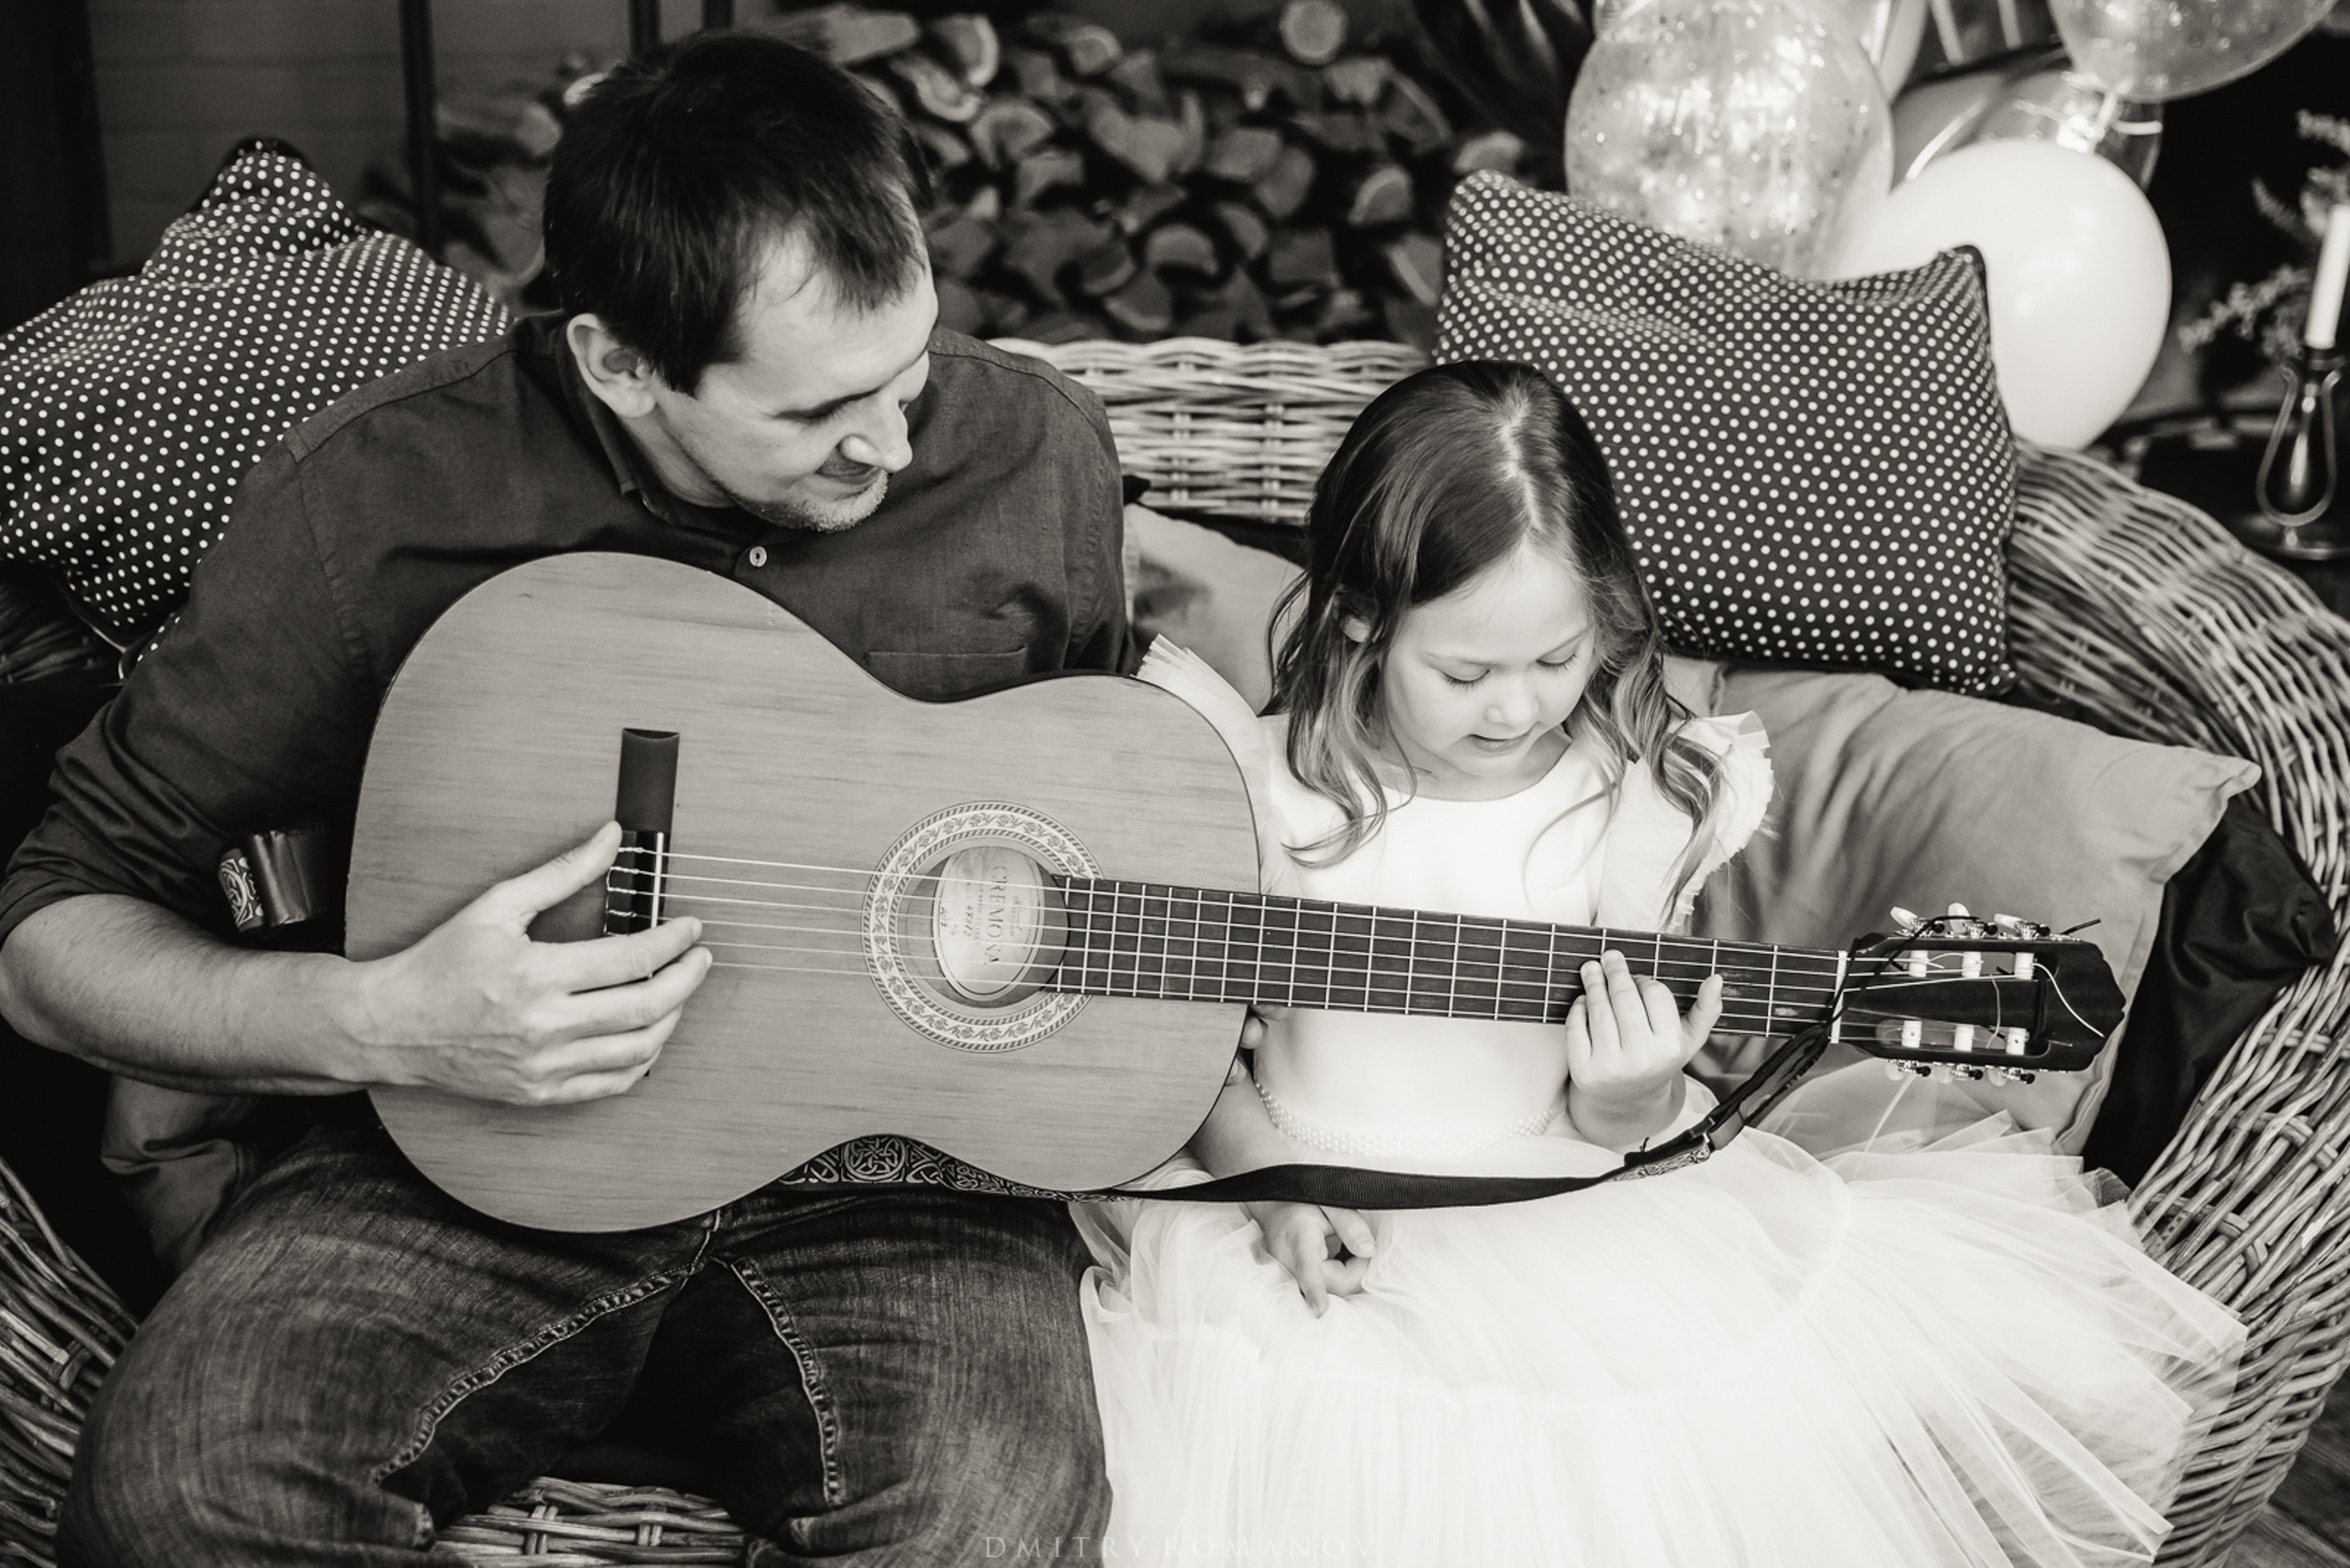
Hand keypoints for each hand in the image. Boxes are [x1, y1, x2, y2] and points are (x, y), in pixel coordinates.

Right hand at [348, 822, 712, 1105]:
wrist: (393, 1025)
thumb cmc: (442, 962)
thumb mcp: (498, 905)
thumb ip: (562, 872)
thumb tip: (612, 838)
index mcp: (536, 975)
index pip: (631, 958)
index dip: (672, 940)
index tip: (690, 927)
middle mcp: (544, 1027)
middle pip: (647, 1007)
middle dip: (688, 978)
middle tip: (700, 957)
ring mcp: (545, 1066)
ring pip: (638, 1050)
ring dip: (673, 1018)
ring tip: (679, 991)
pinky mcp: (540, 1093)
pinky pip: (612, 1084)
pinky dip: (643, 1060)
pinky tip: (649, 1034)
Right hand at [1246, 1201, 1374, 1315]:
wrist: (1274, 1208)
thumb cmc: (1303, 1203)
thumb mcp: (1331, 1204)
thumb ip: (1351, 1225)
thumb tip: (1369, 1252)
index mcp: (1299, 1240)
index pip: (1308, 1268)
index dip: (1315, 1290)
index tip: (1320, 1310)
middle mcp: (1288, 1264)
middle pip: (1334, 1285)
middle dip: (1356, 1269)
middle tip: (1356, 1245)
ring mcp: (1288, 1279)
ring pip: (1331, 1292)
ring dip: (1346, 1274)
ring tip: (1340, 1249)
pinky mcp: (1293, 1287)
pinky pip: (1324, 1292)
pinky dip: (1337, 1279)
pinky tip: (1333, 1260)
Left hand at [1565, 950, 1721, 1148]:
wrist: (1630, 1101)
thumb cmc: (1659, 1061)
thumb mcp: (1687, 1040)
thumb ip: (1706, 1010)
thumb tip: (1717, 979)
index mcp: (1670, 1047)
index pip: (1655, 993)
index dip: (1644, 980)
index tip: (1638, 978)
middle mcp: (1641, 1058)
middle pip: (1624, 997)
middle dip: (1615, 971)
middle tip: (1609, 956)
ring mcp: (1610, 1066)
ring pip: (1598, 1008)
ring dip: (1593, 982)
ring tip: (1591, 970)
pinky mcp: (1583, 1070)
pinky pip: (1576, 1026)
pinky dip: (1577, 1008)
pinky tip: (1583, 1000)